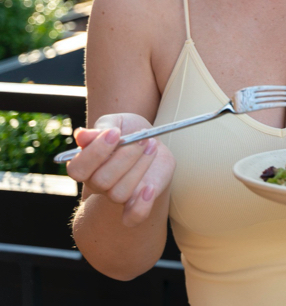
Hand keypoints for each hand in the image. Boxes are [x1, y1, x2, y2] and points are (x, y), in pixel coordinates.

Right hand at [66, 113, 175, 227]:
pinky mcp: (136, 203)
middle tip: (143, 139)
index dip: (95, 152)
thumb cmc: (129, 131)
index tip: (116, 133)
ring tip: (151, 146)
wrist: (152, 142)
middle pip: (101, 181)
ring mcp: (116, 195)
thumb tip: (80, 135)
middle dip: (125, 156)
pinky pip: (133, 218)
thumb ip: (101, 128)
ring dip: (139, 168)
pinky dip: (141, 206)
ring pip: (119, 194)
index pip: (77, 169)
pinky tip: (150, 188)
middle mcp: (97, 184)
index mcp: (85, 165)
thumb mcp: (116, 123)